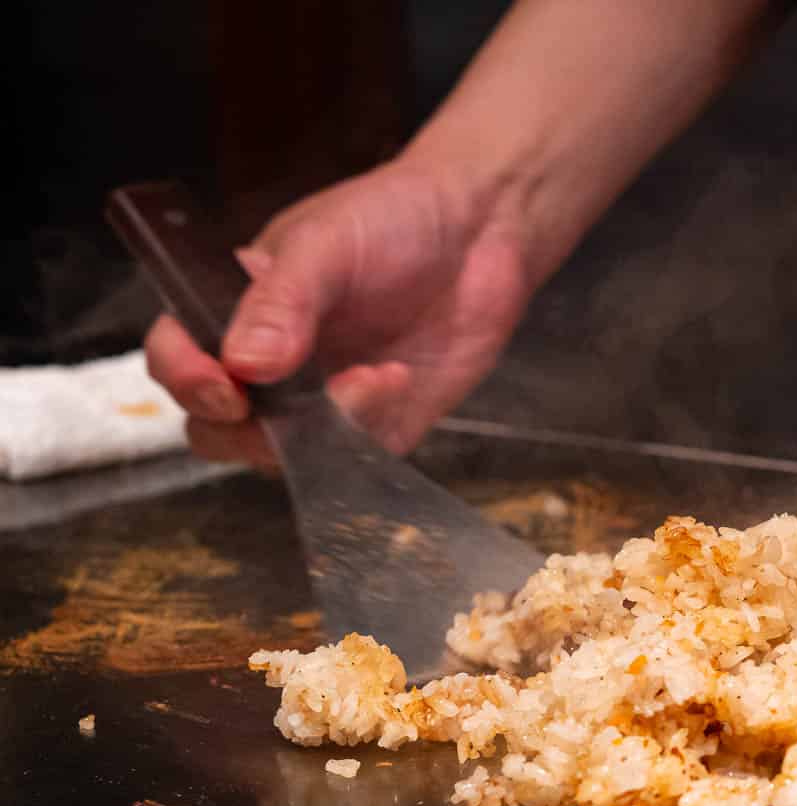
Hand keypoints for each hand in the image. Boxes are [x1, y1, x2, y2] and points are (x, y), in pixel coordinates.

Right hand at [144, 159, 531, 463]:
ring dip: (318, 430)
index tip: (221, 385)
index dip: (184, 378)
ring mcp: (321, 399)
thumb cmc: (391, 218)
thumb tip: (241, 363)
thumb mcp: (325, 244)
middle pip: (217, 427)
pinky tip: (399, 378)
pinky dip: (368, 430)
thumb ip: (280, 302)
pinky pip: (353, 458)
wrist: (480, 228)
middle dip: (243, 429)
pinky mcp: (380, 423)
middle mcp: (269, 364)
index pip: (177, 358)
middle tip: (289, 405)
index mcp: (234, 310)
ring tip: (372, 376)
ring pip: (283, 454)